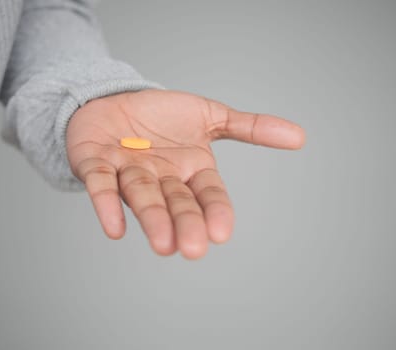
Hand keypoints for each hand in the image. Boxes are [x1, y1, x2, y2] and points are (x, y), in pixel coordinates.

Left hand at [66, 89, 304, 258]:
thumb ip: (250, 127)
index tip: (221, 233)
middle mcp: (160, 177)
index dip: (215, 211)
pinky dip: (107, 204)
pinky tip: (114, 228)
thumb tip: (300, 136)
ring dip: (151, 219)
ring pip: (141, 196)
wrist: (114, 99)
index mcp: (190, 170)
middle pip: (175, 202)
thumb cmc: (162, 114)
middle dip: (184, 223)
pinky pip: (101, 184)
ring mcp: (127, 171)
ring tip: (163, 244)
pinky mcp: (95, 162)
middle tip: (191, 249)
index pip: (208, 194)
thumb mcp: (211, 115)